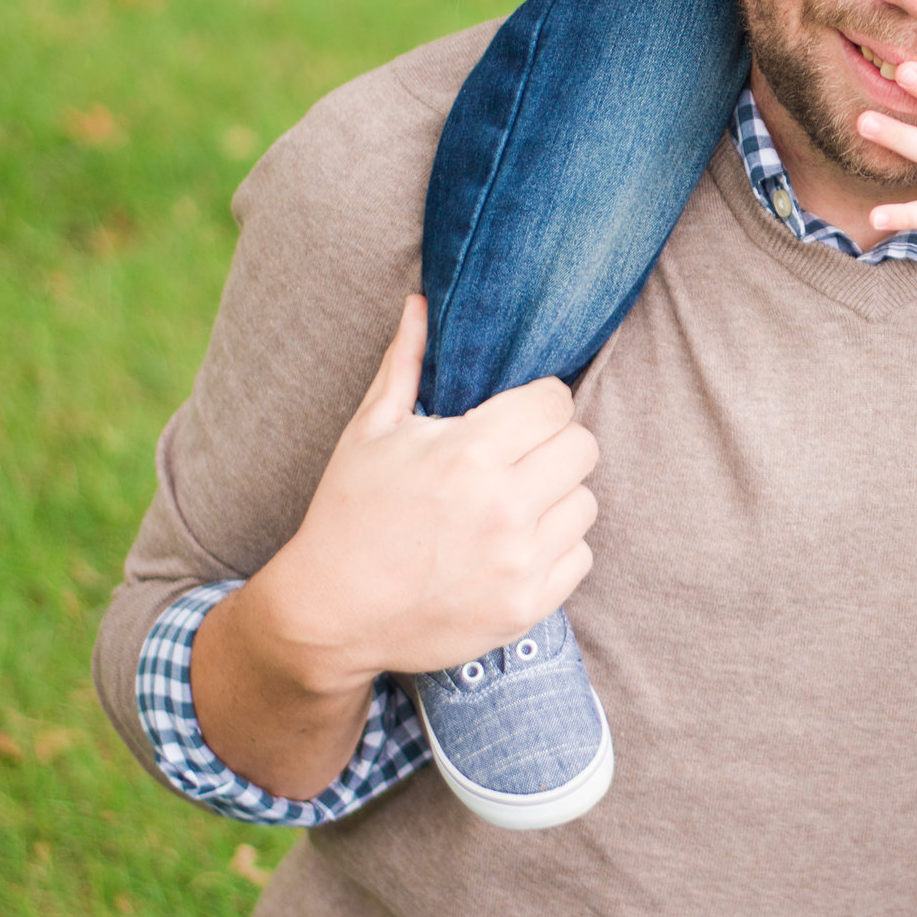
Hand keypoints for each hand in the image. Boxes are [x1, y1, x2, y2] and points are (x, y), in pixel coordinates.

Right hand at [248, 296, 600, 692]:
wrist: (330, 614)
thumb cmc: (349, 513)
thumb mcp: (370, 431)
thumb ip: (407, 362)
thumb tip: (420, 302)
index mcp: (469, 454)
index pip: (556, 402)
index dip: (538, 403)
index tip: (517, 416)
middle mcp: (504, 507)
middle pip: (583, 447)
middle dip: (552, 445)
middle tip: (517, 459)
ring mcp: (520, 561)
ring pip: (585, 502)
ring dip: (556, 498)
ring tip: (511, 504)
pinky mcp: (528, 606)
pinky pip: (579, 555)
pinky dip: (554, 549)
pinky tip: (512, 547)